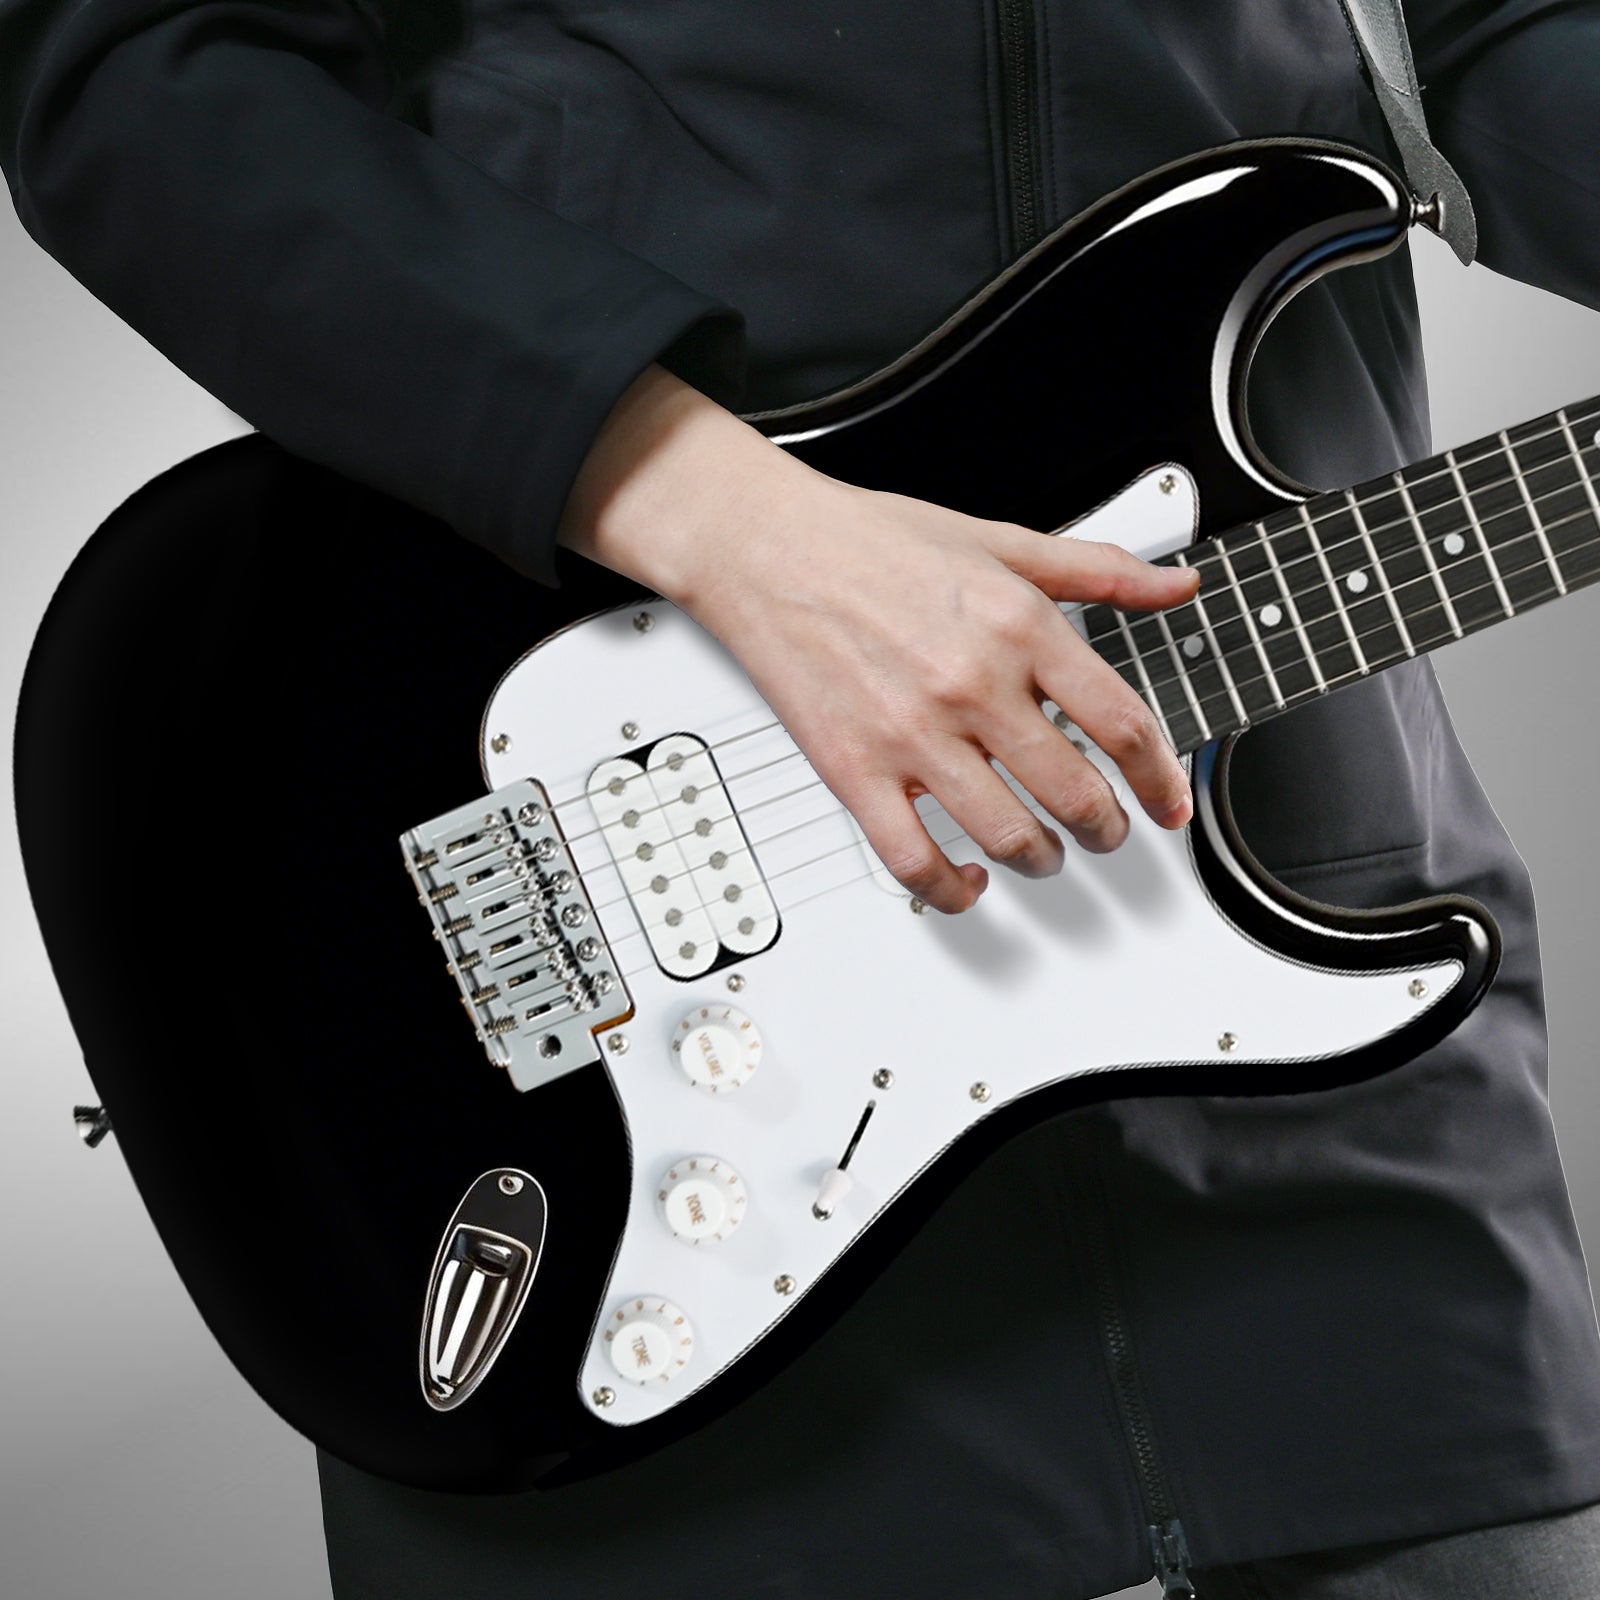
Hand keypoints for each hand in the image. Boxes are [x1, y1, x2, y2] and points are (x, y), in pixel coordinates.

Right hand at [558, 366, 1198, 912]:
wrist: (766, 547)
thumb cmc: (871, 541)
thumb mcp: (1000, 540)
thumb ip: (1098, 570)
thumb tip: (1175, 584)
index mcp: (1018, 626)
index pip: (1122, 723)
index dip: (1161, 778)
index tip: (1169, 802)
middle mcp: (973, 686)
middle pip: (1074, 793)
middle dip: (1106, 829)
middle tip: (1107, 832)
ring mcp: (913, 735)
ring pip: (1007, 836)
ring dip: (1042, 860)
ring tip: (1044, 854)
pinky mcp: (854, 771)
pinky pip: (914, 860)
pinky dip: (951, 890)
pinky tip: (966, 884)